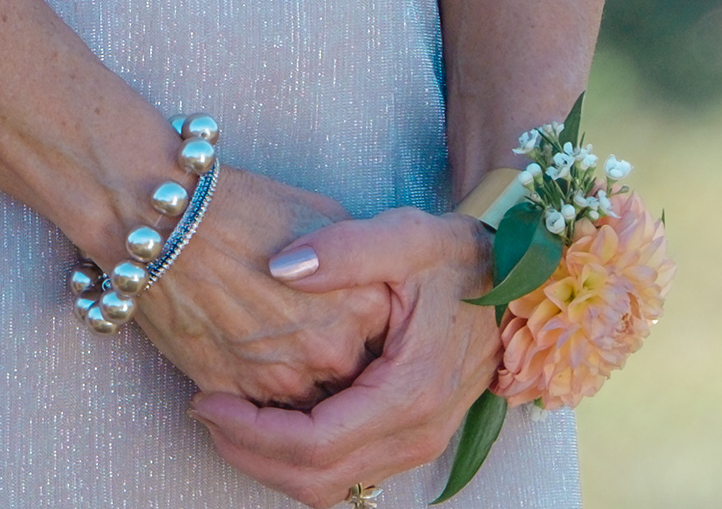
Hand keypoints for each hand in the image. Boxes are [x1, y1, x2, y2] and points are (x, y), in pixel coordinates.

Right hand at [128, 165, 389, 408]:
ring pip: (312, 414)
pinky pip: (267, 424)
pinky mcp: (239, 398)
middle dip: (343, 379)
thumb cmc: (242, 207)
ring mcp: (285, 379)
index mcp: (366, 303)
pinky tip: (254, 381)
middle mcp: (334, 349)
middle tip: (315, 352)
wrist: (165, 223)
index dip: (372, 338)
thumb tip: (367, 289)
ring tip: (282, 367)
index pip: (388, 345)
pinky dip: (264, 414)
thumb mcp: (324, 216)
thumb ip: (358, 265)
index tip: (358, 328)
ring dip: (303, 402)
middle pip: (354, 384)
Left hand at [192, 208, 497, 504]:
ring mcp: (418, 444)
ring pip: (331, 486)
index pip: (315, 444)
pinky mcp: (413, 440)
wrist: (517, 280)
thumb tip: (280, 266)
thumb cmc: (461, 257)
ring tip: (228, 415)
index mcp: (410, 393)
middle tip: (205, 410)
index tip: (207, 399)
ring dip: (271, 460)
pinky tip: (272, 417)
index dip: (252, 431)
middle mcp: (417, 434)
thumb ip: (344, 248)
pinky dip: (301, 457)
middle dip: (250, 453)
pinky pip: (347, 471)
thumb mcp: (407, 236)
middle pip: (316, 480)